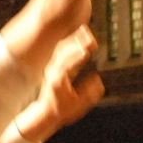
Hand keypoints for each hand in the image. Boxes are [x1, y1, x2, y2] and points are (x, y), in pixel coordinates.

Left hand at [15, 26, 104, 141]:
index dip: (77, 56)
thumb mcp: (78, 105)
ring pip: (61, 48)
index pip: (68, 65)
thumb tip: (97, 80)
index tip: (87, 50)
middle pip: (64, 52)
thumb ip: (89, 93)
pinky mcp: (53, 66)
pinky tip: (78, 36)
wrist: (45, 113)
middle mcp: (53, 71)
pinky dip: (70, 41)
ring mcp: (51, 67)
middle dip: (77, 42)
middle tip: (90, 35)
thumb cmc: (61, 110)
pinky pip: (61, 49)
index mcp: (58, 81)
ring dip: (73, 38)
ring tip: (86, 30)